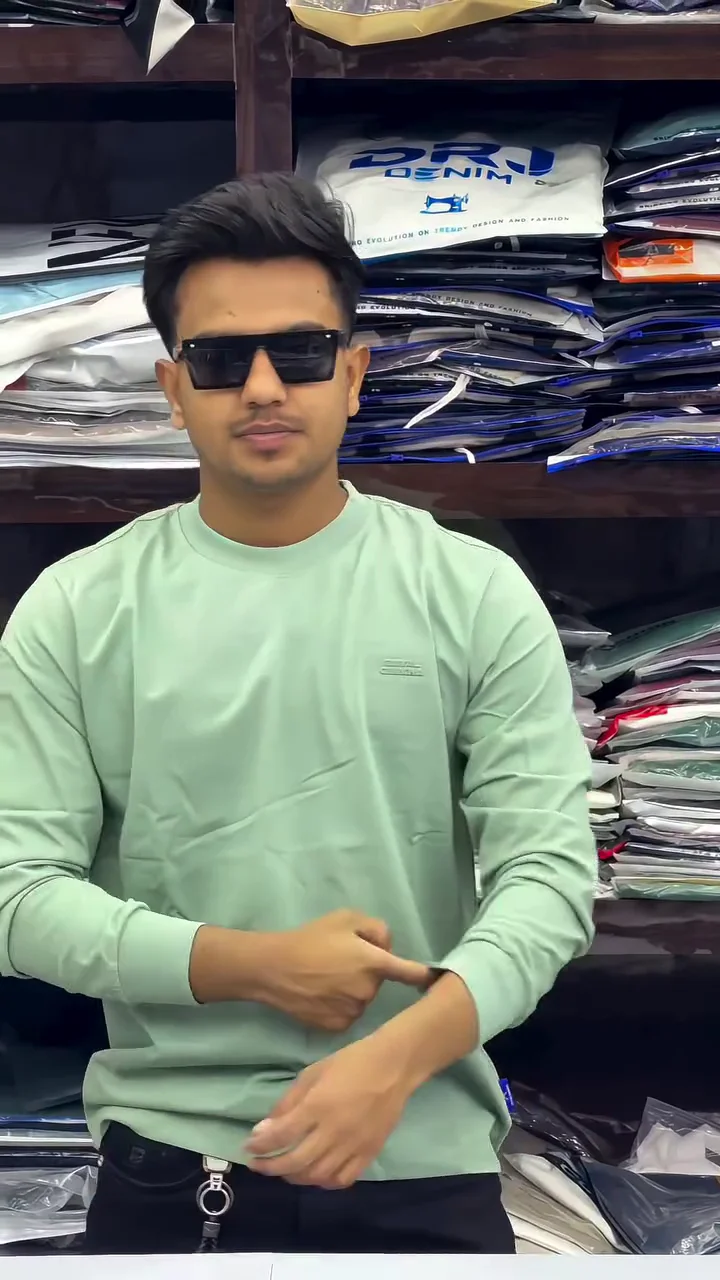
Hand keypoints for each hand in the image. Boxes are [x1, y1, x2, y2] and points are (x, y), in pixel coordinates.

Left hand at [246, 1037, 415, 1188]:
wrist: (394, 1066)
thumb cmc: (351, 1062)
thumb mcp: (313, 1072)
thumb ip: (288, 1101)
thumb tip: (265, 1128)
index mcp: (318, 1106)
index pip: (281, 1135)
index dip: (260, 1145)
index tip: (249, 1146)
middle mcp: (334, 1131)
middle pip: (295, 1162)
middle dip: (270, 1167)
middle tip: (257, 1164)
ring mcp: (353, 1146)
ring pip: (317, 1176)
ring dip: (294, 1177)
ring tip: (283, 1170)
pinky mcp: (369, 1154)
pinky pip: (343, 1179)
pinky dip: (324, 1182)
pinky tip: (314, 1175)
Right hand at [255, 909, 429, 1031]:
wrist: (274, 969)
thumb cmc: (310, 939)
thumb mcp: (345, 919)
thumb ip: (376, 929)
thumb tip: (387, 948)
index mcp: (374, 963)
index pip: (410, 973)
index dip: (425, 976)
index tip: (437, 981)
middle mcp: (368, 991)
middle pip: (378, 983)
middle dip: (368, 973)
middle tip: (342, 961)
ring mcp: (352, 1012)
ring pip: (362, 1000)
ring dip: (353, 991)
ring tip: (327, 979)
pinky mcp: (336, 1027)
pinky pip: (348, 1015)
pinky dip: (340, 1007)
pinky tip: (321, 996)